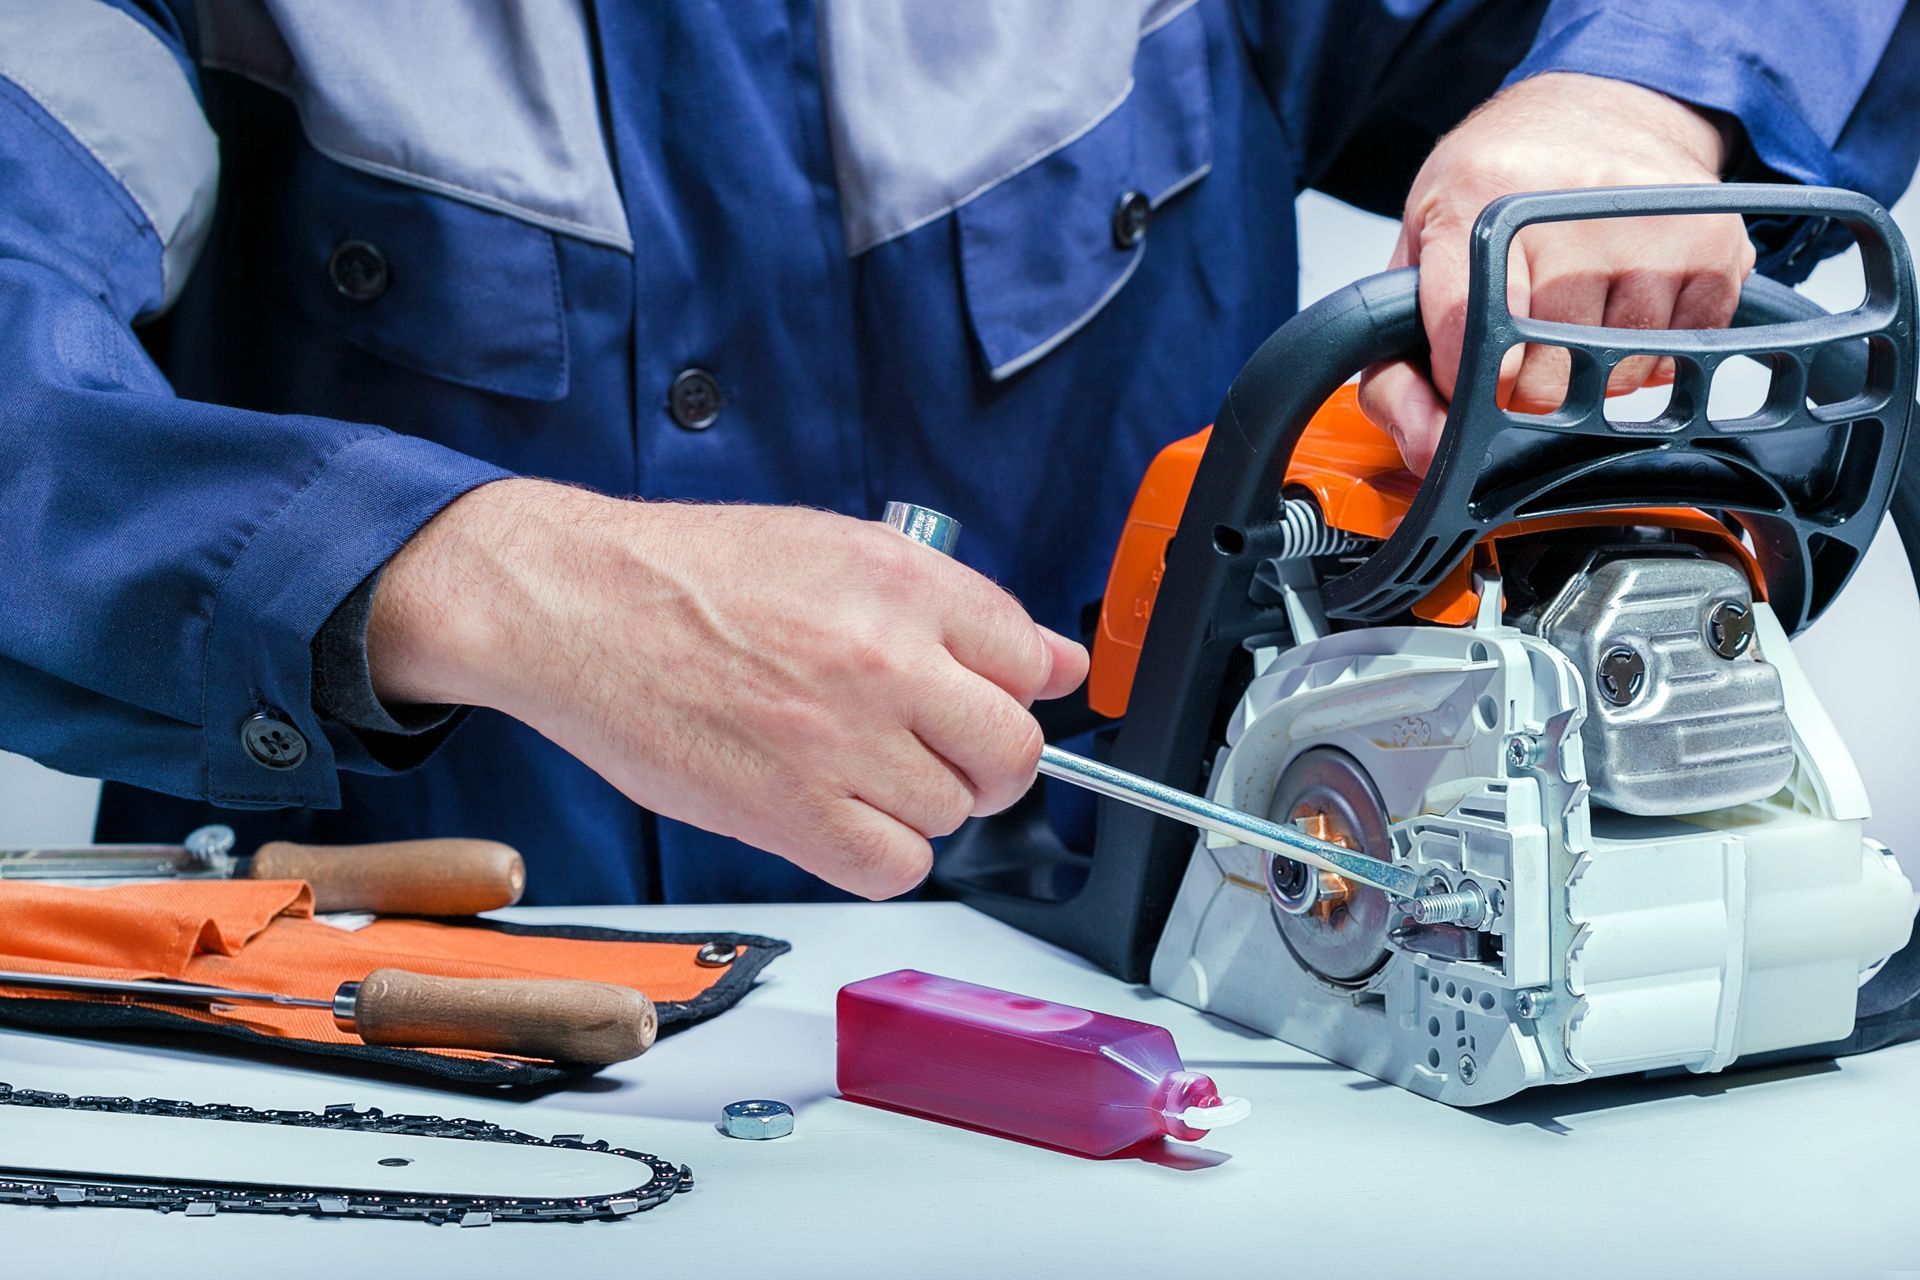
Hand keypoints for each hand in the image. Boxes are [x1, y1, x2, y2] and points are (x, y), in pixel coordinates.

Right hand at [367, 481, 1087, 898]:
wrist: (578, 606)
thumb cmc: (692, 576)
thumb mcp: (837, 547)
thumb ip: (955, 606)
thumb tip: (1057, 661)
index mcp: (903, 583)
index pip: (1032, 660)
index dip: (1014, 688)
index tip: (988, 700)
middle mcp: (885, 661)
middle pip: (1012, 750)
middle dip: (989, 759)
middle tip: (940, 749)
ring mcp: (841, 742)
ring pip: (954, 813)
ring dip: (922, 803)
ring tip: (860, 769)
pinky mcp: (792, 814)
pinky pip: (895, 867)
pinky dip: (882, 855)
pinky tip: (843, 816)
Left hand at [1359, 72, 1755, 472]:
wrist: (1593, 107)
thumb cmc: (1497, 184)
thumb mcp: (1419, 255)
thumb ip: (1394, 367)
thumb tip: (1427, 450)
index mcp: (1478, 203)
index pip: (1466, 337)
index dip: (1464, 384)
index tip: (1467, 378)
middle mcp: (1570, 208)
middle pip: (1545, 379)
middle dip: (1528, 384)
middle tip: (1526, 338)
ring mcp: (1650, 226)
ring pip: (1615, 379)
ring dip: (1594, 372)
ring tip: (1577, 314)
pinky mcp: (1714, 243)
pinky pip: (1678, 357)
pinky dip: (1650, 354)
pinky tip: (1626, 305)